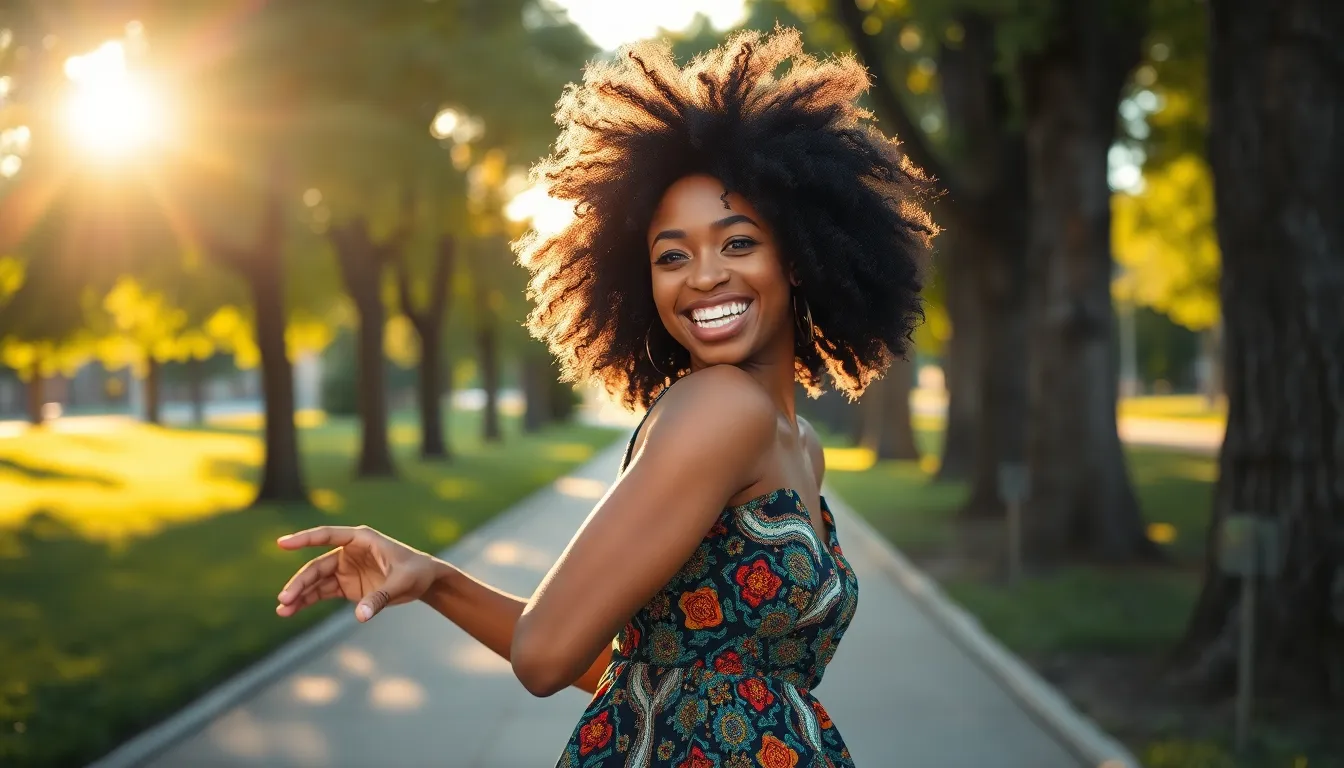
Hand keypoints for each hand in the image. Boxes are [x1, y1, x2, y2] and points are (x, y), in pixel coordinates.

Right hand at [275, 525, 438, 622]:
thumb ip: (380, 597)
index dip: (304, 539)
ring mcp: (345, 569)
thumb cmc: (416, 572)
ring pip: (315, 581)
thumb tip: (359, 616)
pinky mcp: (345, 585)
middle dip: (300, 582)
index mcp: (361, 539)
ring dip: (299, 594)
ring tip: (282, 610)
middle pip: (317, 566)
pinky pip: (321, 592)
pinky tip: (292, 610)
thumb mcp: (402, 583)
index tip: (282, 544)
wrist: (425, 581)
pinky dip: (307, 601)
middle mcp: (348, 552)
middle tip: (284, 598)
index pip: (327, 536)